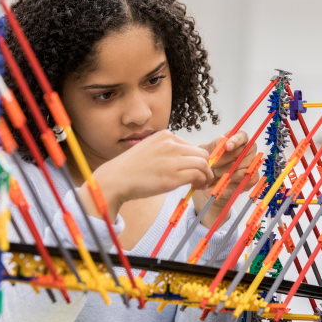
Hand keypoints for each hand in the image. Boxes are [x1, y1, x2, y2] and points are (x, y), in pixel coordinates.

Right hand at [82, 130, 213, 219]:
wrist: (115, 179)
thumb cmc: (131, 169)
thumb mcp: (150, 150)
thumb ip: (167, 152)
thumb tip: (185, 161)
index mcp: (165, 136)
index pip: (191, 146)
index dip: (197, 160)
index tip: (196, 170)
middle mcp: (170, 144)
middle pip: (201, 153)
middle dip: (205, 167)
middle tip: (203, 178)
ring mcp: (172, 159)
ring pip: (203, 163)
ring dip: (206, 175)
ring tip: (202, 184)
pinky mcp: (173, 175)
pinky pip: (198, 174)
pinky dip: (202, 180)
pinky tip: (197, 186)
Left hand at [194, 130, 259, 226]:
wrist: (208, 188)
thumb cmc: (209, 168)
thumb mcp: (206, 155)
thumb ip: (213, 146)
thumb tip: (222, 139)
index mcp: (236, 141)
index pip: (242, 135)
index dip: (236, 140)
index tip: (227, 146)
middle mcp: (246, 151)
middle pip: (245, 149)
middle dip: (228, 158)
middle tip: (215, 165)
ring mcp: (252, 164)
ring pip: (246, 163)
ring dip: (229, 169)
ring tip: (219, 173)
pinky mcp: (253, 177)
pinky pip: (248, 175)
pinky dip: (235, 178)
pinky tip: (228, 179)